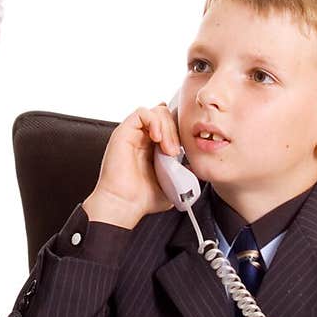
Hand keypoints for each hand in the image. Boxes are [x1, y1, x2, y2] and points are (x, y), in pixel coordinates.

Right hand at [84, 103, 181, 229]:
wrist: (124, 204)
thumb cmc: (141, 198)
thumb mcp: (171, 184)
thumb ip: (181, 172)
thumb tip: (193, 166)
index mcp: (151, 147)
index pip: (169, 124)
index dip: (179, 131)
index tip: (183, 150)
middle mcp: (141, 137)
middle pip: (165, 115)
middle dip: (175, 131)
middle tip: (175, 152)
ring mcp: (132, 133)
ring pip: (156, 111)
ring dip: (167, 128)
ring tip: (168, 149)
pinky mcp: (123, 131)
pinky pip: (142, 112)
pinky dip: (154, 121)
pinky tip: (158, 139)